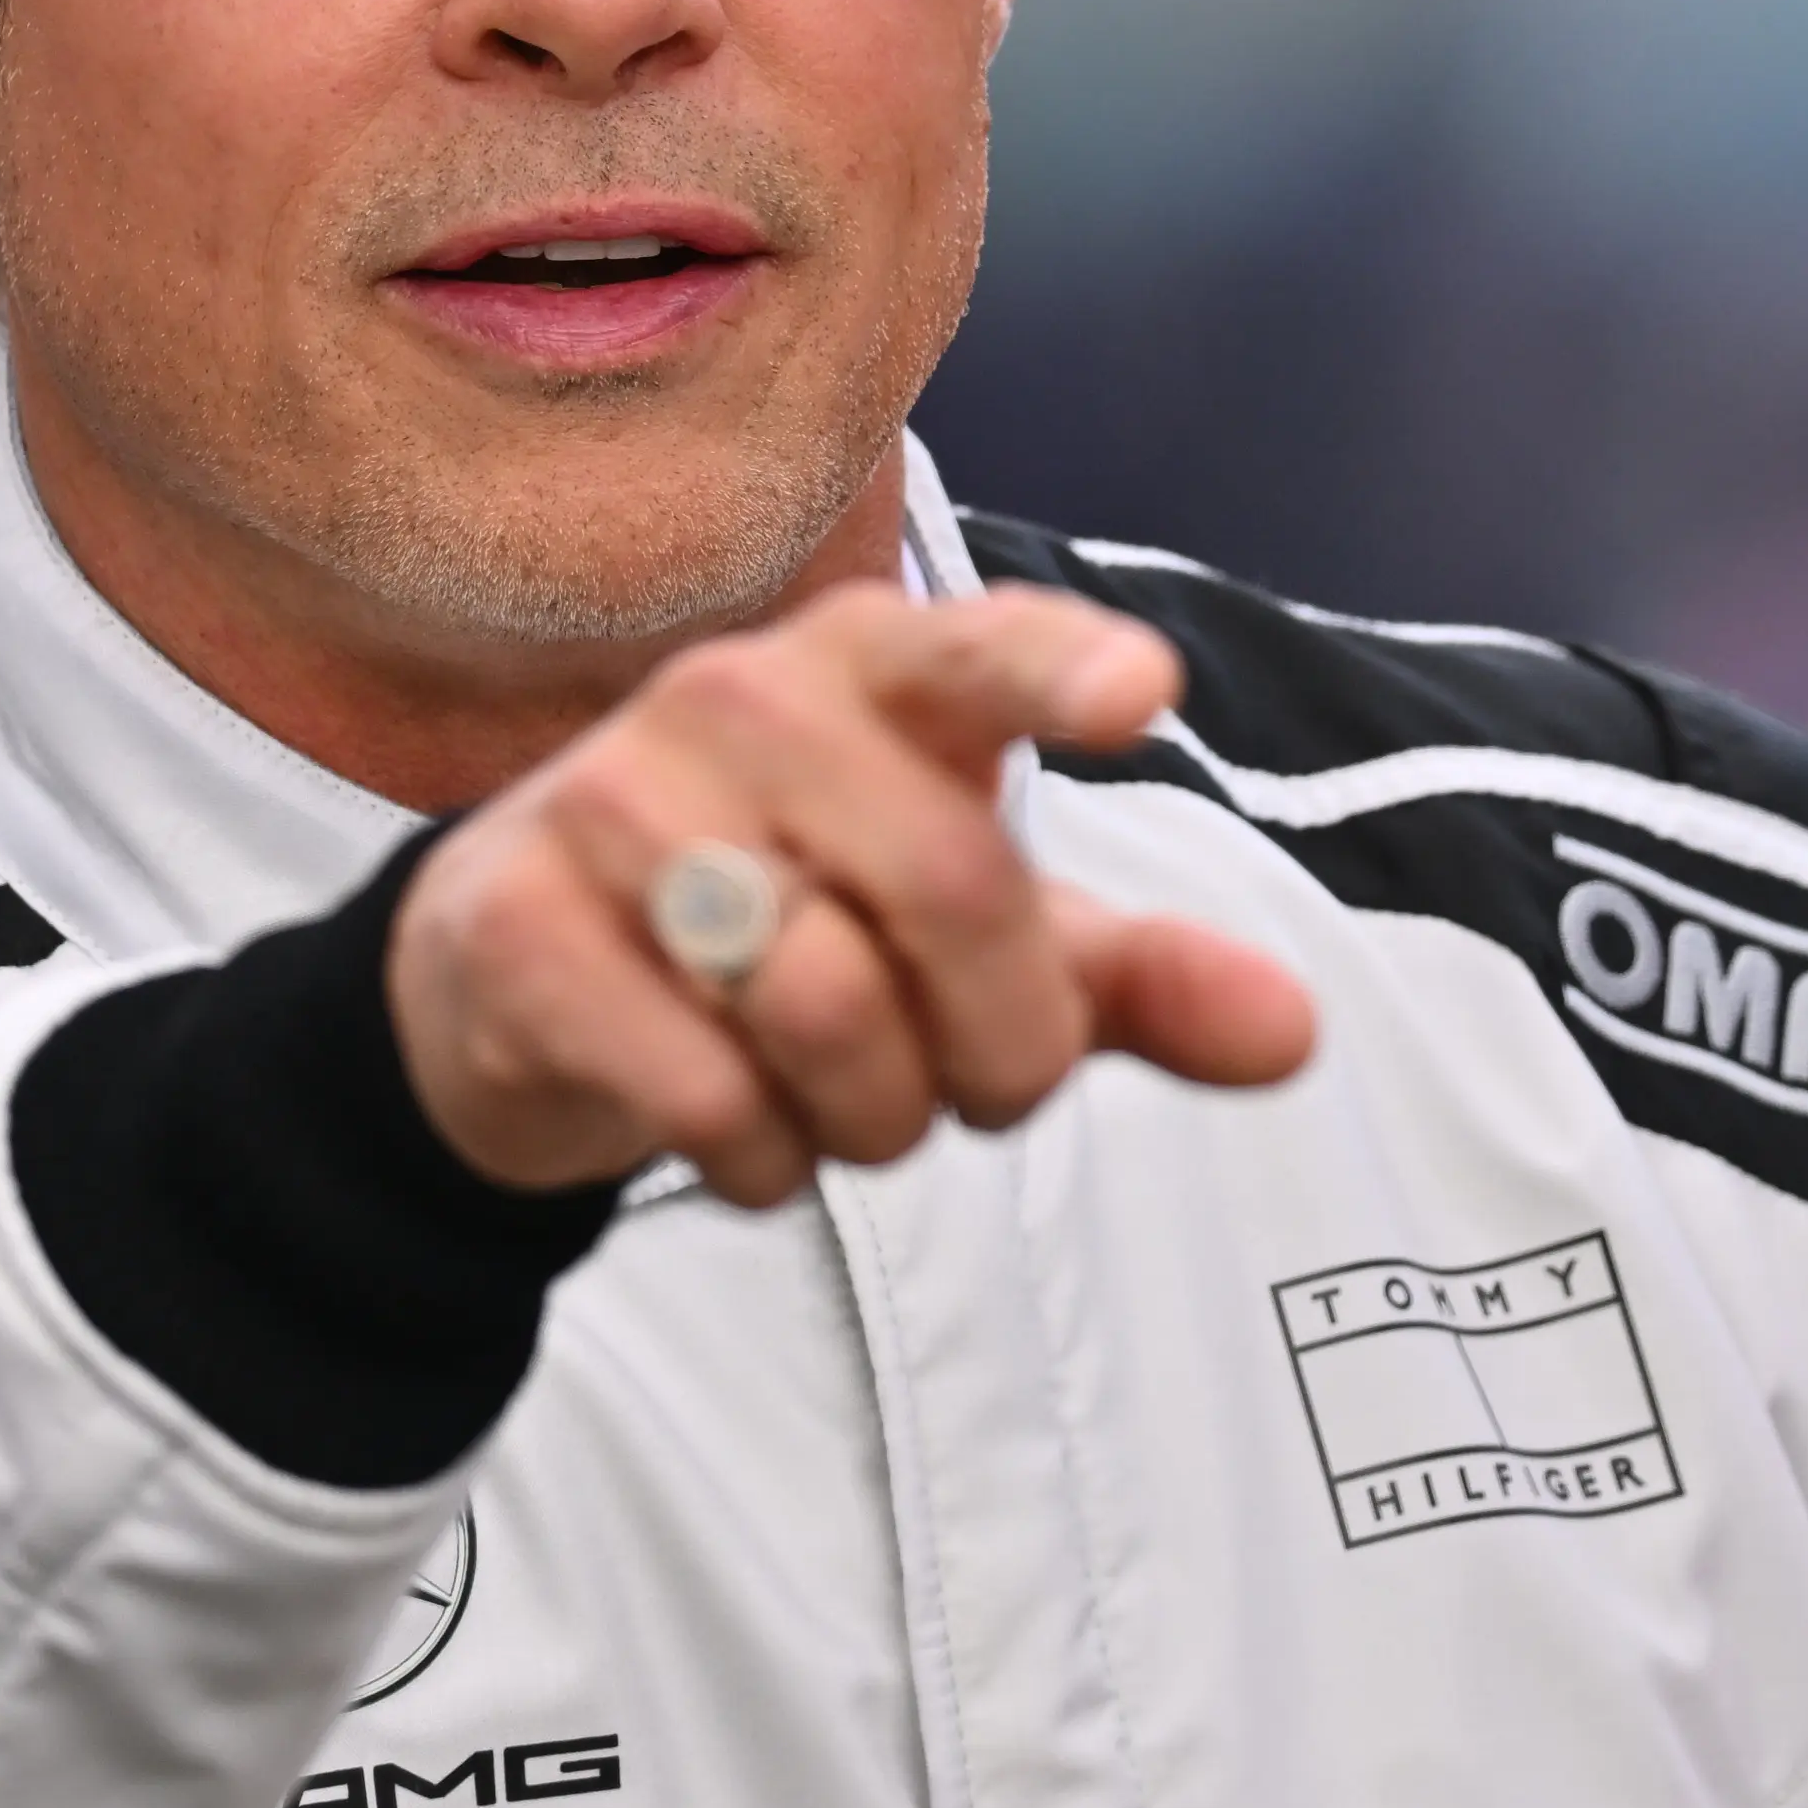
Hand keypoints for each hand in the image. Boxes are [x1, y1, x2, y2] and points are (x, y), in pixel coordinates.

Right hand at [386, 584, 1318, 1205]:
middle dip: (1000, 1051)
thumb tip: (1293, 1032)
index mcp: (878, 670)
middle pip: (955, 893)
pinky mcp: (514, 921)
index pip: (983, 650)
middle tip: (969, 1091)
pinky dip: (760, 1158)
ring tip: (841, 1103)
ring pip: (827, 1006)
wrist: (526, 990)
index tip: (1142, 690)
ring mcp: (613, 798)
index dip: (1062, 671)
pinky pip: (704, 1090)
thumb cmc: (799, 930)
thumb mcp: (982, 949)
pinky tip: (740, 1129)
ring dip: (874, 1116)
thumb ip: (1135, 980)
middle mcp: (743, 698)